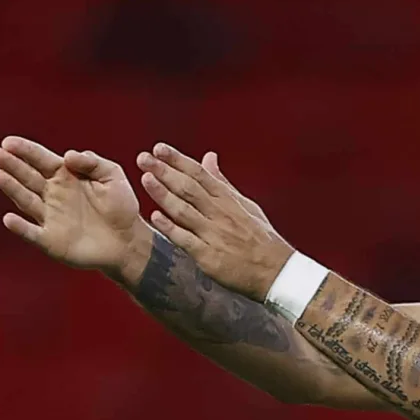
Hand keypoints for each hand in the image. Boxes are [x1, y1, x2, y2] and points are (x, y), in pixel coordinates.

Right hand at [0, 136, 150, 277]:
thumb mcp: (113, 176)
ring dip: (12, 189)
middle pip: (28, 177)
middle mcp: (53, 195)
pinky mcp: (50, 240)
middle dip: (12, 165)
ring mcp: (50, 217)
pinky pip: (31, 233)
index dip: (26, 150)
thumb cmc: (121, 207)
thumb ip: (92, 162)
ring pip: (26, 200)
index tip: (9, 142)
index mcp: (67, 177)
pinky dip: (19, 227)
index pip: (41, 160)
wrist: (128, 241)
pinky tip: (9, 218)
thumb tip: (67, 155)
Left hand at [137, 143, 293, 300]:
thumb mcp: (245, 205)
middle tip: (144, 158)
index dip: (178, 160)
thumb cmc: (260, 238)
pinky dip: (171, 228)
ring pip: (184, 210)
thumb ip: (222, 182)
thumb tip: (208, 157)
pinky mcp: (209, 256)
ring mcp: (214, 234)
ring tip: (146, 179)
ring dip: (164, 194)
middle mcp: (220, 213)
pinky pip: (186, 239)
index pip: (200, 174)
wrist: (276, 271)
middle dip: (165, 171)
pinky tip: (155, 217)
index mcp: (228, 200)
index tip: (159, 148)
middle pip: (189, 188)